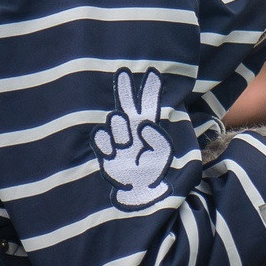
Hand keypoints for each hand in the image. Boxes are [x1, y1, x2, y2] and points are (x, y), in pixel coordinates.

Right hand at [93, 72, 172, 207]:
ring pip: (115, 122)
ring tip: (126, 142)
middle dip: (125, 89)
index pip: (149, 105)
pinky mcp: (106, 152)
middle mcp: (132, 131)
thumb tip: (143, 125)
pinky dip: (106, 142)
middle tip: (123, 71)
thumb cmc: (153, 173)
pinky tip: (111, 147)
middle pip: (127, 105)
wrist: (138, 193)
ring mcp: (118, 140)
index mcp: (148, 129)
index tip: (151, 72)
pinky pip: (102, 138)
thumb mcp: (163, 154)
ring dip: (121, 130)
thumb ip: (157, 138)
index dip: (149, 89)